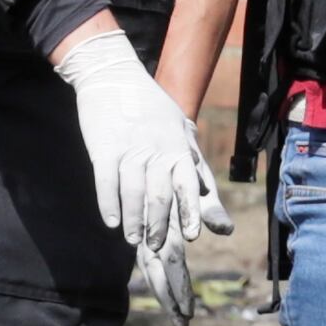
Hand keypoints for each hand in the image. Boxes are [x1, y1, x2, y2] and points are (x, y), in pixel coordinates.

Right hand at [52, 19, 225, 273]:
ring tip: (134, 240)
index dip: (189, 211)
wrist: (114, 77)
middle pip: (159, 194)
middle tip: (155, 249)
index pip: (187, 184)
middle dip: (158, 225)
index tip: (190, 236)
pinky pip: (105, 181)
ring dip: (134, 220)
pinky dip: (109, 203)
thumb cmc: (153, 112)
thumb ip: (199, 180)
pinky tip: (111, 222)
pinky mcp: (103, 148)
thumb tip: (222, 224)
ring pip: (133, 191)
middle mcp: (156, 149)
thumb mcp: (182, 138)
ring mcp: (128, 148)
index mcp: (178, 148)